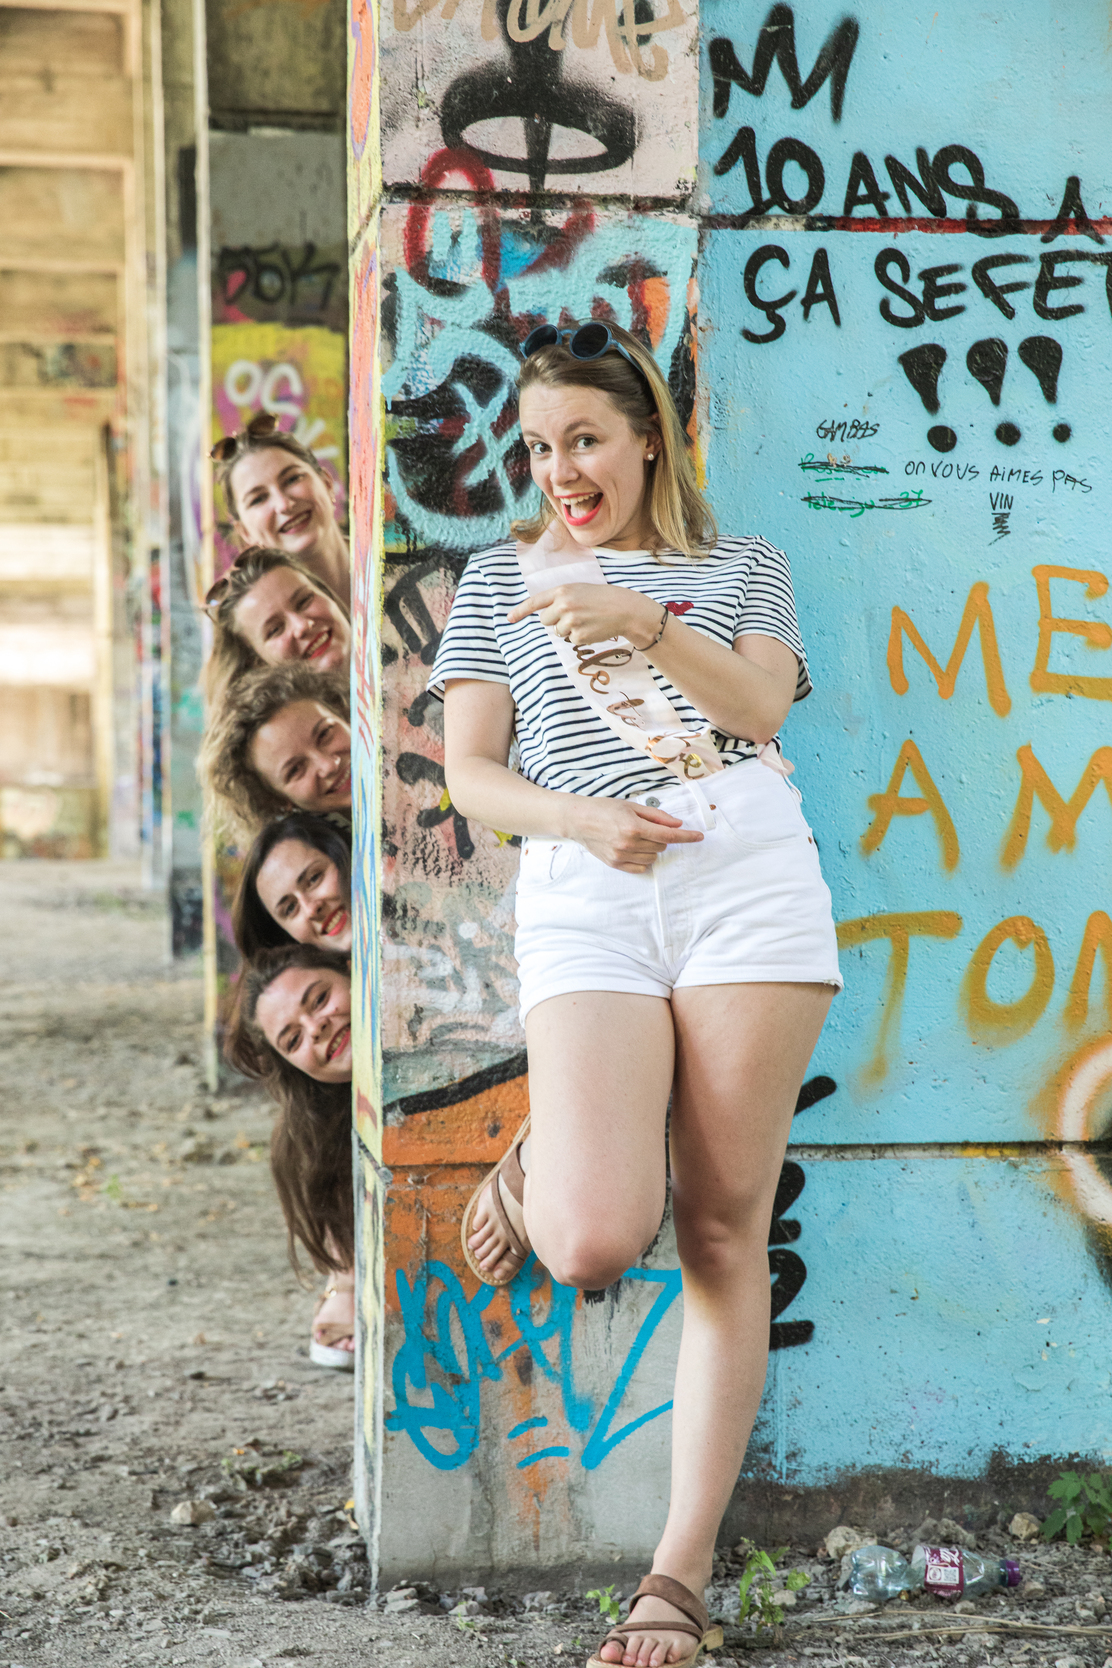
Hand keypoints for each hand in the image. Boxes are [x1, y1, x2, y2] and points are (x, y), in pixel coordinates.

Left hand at [508, 583, 660, 648]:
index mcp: (563, 590)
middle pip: (545, 620)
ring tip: (586, 620)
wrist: (625, 609)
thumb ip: (561, 599)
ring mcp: (571, 621)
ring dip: (568, 629)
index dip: (521, 610)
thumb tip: (544, 617)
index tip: (509, 618)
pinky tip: (592, 628)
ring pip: (557, 632)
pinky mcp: (579, 635)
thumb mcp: (579, 591)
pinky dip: (580, 637)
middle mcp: (564, 605)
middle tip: (575, 614)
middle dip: (555, 621)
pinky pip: (571, 640)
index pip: (536, 601)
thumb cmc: (602, 599)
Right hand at [566, 797, 702, 872]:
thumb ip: (656, 816)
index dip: (686, 836)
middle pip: (662, 845)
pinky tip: (634, 848)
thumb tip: (677, 824)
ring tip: (636, 836)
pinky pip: (641, 866)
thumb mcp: (631, 806)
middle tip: (646, 827)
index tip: (699, 837)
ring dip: (652, 847)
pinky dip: (644, 858)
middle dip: (661, 836)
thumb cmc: (604, 809)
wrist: (578, 820)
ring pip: (653, 856)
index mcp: (634, 826)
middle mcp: (629, 843)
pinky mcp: (615, 864)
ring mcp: (621, 856)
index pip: (668, 834)